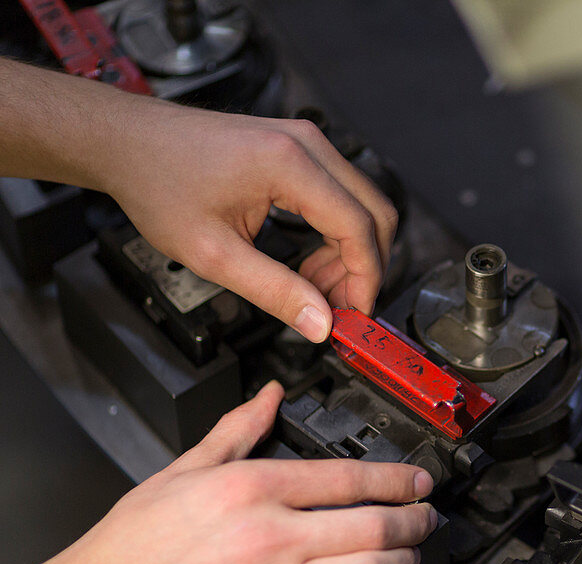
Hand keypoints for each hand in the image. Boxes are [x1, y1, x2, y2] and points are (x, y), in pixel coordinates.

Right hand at [45, 381, 435, 563]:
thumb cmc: (140, 538)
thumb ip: (239, 428)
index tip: (419, 483)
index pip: (349, 478)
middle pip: (372, 526)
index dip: (398, 479)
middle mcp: (271, 536)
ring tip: (410, 555)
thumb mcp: (188, 467)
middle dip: (415, 522)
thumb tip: (271, 394)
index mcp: (254, 488)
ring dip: (401, 563)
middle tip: (427, 520)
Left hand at [103, 100, 397, 341]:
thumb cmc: (159, 184)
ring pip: (363, 206)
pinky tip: (308, 263)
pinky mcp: (300, 149)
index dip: (366, 278)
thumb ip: (274, 292)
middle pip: (375, 213)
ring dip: (351, 254)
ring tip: (314, 289)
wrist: (128, 142)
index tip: (355, 315)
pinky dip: (337, 235)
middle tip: (338, 307)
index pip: (359, 226)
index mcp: (290, 164)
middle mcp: (308, 145)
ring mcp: (307, 143)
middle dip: (365, 268)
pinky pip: (342, 196)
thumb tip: (320, 324)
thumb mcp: (213, 254)